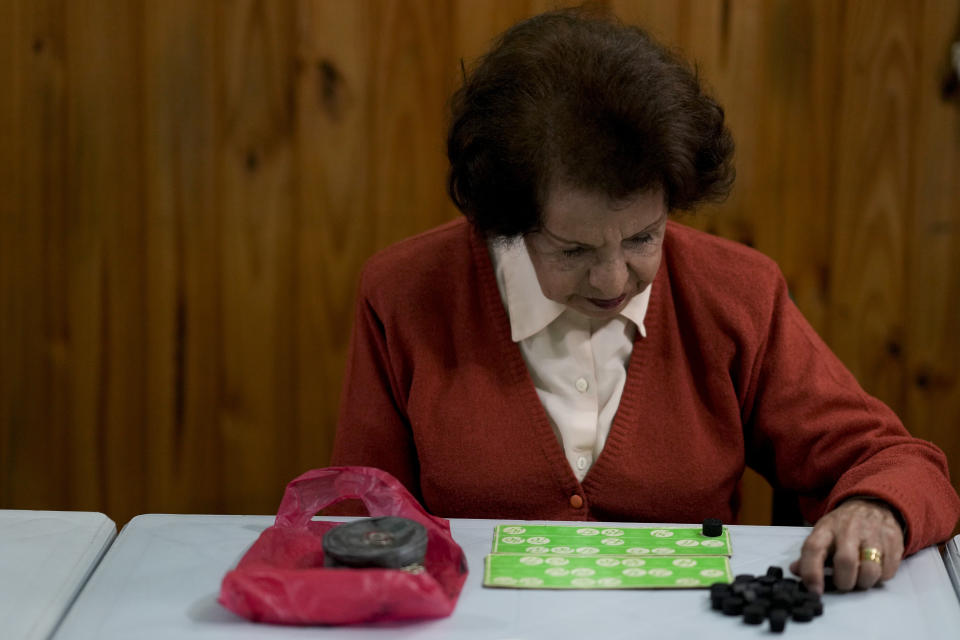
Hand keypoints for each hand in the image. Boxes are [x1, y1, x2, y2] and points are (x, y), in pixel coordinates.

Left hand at [789, 498, 903, 593]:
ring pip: (870, 570)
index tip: (814, 590)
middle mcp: (849, 529)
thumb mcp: (823, 534)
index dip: (811, 571)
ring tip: (860, 577)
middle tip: (843, 583)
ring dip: (864, 582)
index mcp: (826, 528)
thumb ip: (809, 555)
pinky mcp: (893, 541)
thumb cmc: (843, 527)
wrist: (873, 505)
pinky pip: (888, 571)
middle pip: (846, 562)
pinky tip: (875, 569)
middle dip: (844, 582)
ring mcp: (873, 534)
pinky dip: (881, 577)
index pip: (814, 548)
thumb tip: (795, 571)